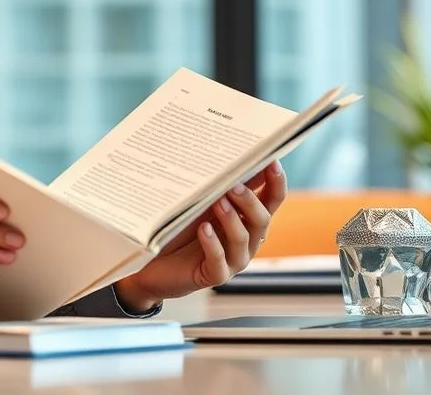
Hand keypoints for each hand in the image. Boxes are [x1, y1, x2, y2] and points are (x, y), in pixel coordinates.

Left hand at [114, 160, 287, 311]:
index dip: (276, 182)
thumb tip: (236, 155)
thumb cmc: (180, 228)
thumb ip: (221, 186)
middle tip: (233, 185)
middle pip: (261, 220)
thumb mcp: (201, 203)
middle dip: (250, 201)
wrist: (154, 262)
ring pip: (243, 240)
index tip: (272, 161)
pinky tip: (204, 230)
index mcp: (247, 219)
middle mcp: (246, 240)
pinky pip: (219, 261)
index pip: (271, 200)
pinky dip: (213, 244)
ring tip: (218, 203)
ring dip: (231, 219)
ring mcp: (233, 260)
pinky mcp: (214, 275)